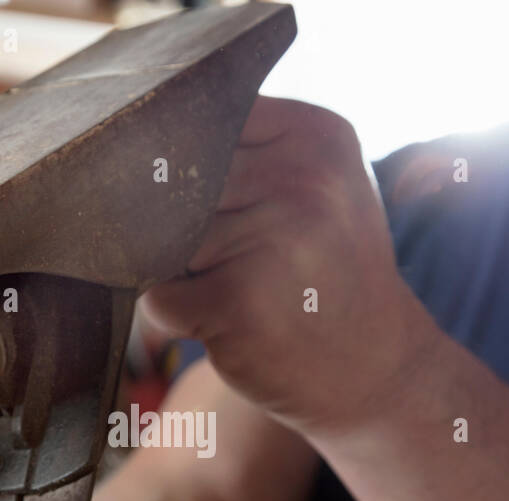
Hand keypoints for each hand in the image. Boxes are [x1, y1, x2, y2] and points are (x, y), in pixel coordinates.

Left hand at [140, 96, 434, 439]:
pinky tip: (233, 323)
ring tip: (242, 291)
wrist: (376, 370)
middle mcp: (302, 180)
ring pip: (161, 240)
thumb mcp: (317, 188)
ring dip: (183, 274)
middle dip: (180, 226)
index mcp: (316, 136)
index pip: (201, 122)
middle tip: (237, 261)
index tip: (212, 202)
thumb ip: (246, 153)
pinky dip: (180, 317)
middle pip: (175, 183)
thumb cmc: (326, 274)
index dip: (186, 166)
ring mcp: (272, 241)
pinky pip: (159, 296)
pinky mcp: (238, 302)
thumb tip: (132, 145)